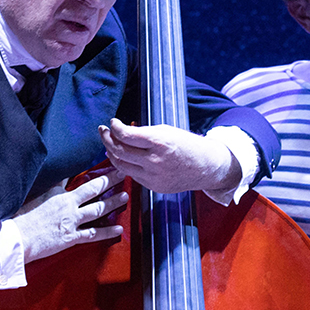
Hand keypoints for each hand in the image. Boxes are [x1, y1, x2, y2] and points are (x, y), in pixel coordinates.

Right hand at [13, 169, 128, 262]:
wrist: (17, 237)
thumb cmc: (23, 217)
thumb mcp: (37, 195)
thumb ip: (54, 185)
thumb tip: (64, 175)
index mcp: (60, 194)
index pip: (81, 180)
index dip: (96, 173)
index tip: (108, 165)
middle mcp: (69, 205)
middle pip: (94, 190)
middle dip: (110, 180)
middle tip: (122, 173)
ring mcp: (72, 221)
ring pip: (98, 209)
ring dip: (113, 202)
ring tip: (124, 196)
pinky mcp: (71, 237)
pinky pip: (93, 234)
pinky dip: (107, 232)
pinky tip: (118, 228)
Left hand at [98, 119, 239, 194]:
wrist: (206, 167)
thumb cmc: (187, 145)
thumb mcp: (167, 131)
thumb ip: (144, 133)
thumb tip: (123, 132)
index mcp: (159, 142)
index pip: (126, 135)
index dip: (114, 127)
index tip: (112, 122)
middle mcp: (154, 161)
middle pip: (119, 151)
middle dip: (106, 139)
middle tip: (102, 131)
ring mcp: (153, 177)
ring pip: (121, 165)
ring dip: (112, 153)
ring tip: (109, 144)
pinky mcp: (153, 187)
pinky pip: (132, 175)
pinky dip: (125, 164)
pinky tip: (123, 156)